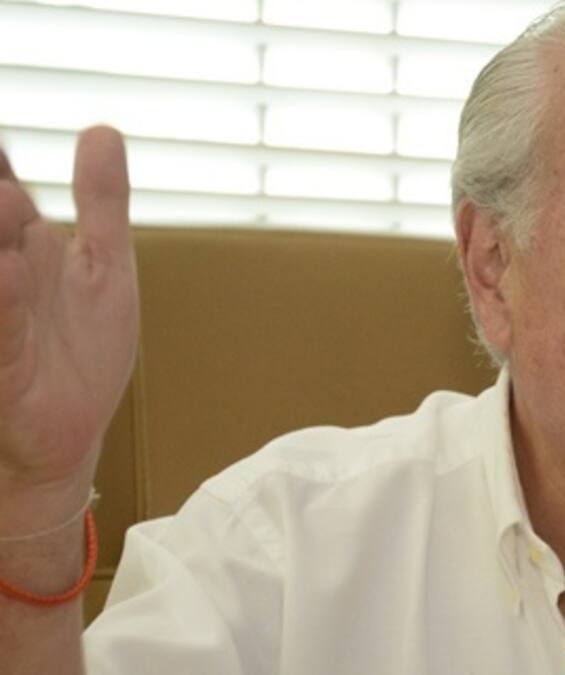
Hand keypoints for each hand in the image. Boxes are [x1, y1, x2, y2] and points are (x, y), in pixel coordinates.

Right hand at [0, 127, 138, 528]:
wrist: (71, 435)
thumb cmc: (81, 350)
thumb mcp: (103, 264)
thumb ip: (100, 201)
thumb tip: (101, 129)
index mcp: (20, 241)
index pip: (0, 178)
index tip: (4, 137)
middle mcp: (3, 270)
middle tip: (5, 180)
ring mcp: (1, 316)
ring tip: (5, 198)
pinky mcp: (5, 365)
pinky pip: (1, 333)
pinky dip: (4, 301)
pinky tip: (10, 270)